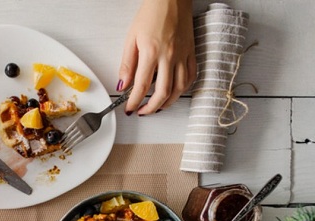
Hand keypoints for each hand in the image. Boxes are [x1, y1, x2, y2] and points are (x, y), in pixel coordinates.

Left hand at [118, 0, 195, 114]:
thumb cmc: (152, 13)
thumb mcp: (131, 38)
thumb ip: (127, 64)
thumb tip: (122, 84)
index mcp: (152, 52)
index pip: (142, 86)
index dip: (135, 101)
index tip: (130, 109)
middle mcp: (169, 56)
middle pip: (163, 92)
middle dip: (151, 108)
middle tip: (142, 111)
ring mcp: (183, 55)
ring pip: (179, 88)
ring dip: (168, 103)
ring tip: (157, 107)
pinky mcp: (192, 53)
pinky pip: (190, 77)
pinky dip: (182, 89)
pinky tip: (174, 92)